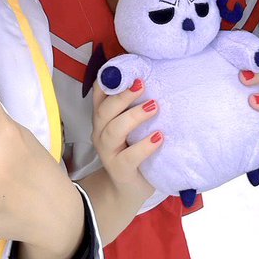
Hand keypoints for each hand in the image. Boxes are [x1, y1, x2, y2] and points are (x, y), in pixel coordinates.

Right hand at [75, 79, 159, 246]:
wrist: (128, 189)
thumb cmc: (134, 149)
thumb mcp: (132, 126)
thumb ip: (136, 106)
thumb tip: (154, 77)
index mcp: (103, 118)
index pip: (99, 94)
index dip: (109, 81)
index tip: (127, 70)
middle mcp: (101, 133)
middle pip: (104, 111)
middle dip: (122, 96)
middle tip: (143, 84)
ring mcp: (108, 153)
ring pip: (114, 131)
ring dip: (134, 117)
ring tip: (154, 107)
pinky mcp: (120, 170)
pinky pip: (129, 157)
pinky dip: (144, 146)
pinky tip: (159, 137)